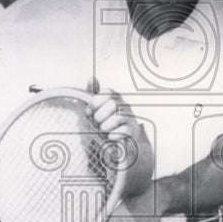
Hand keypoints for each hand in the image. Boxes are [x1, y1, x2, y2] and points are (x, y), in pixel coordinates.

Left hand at [86, 77, 153, 193]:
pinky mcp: (134, 132)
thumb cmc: (107, 125)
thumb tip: (91, 77)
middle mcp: (125, 107)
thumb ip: (94, 93)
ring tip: (103, 131)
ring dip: (105, 126)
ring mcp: (131, 119)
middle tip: (97, 123)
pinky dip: (113, 136)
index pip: (107, 93)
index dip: (95, 103)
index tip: (89, 113)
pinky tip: (110, 138)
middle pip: (112, 104)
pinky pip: (123, 132)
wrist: (123, 145)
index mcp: (116, 99)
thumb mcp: (99, 109)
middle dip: (100, 116)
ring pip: (117, 117)